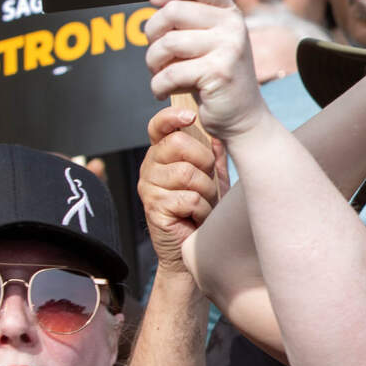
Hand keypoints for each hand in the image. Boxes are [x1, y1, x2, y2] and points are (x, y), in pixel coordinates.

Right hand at [137, 106, 226, 272]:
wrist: (193, 249)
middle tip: (207, 182)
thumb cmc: (204, 211)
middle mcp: (151, 167)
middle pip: (178, 143)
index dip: (172, 116)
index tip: (191, 116)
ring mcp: (149, 187)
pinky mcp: (153, 207)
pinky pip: (189, 198)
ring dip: (206, 191)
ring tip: (204, 203)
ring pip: (187, 173)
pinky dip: (202, 210)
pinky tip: (197, 217)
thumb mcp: (212, 178)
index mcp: (162, 155)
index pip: (158, 126)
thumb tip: (217, 133)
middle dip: (203, 161)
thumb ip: (213, 155)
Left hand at [144, 0, 268, 141]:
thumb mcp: (209, 43)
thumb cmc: (215, 79)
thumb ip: (191, 21)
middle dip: (152, 33)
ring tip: (159, 73)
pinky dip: (159, 86)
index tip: (156, 1)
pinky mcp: (219, 72)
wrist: (243, 119)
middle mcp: (233, 26)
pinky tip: (163, 91)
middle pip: (172, 11)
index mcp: (229, 13)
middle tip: (157, 54)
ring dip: (153, 62)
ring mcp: (229, 48)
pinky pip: (170, 73)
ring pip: (167, 43)